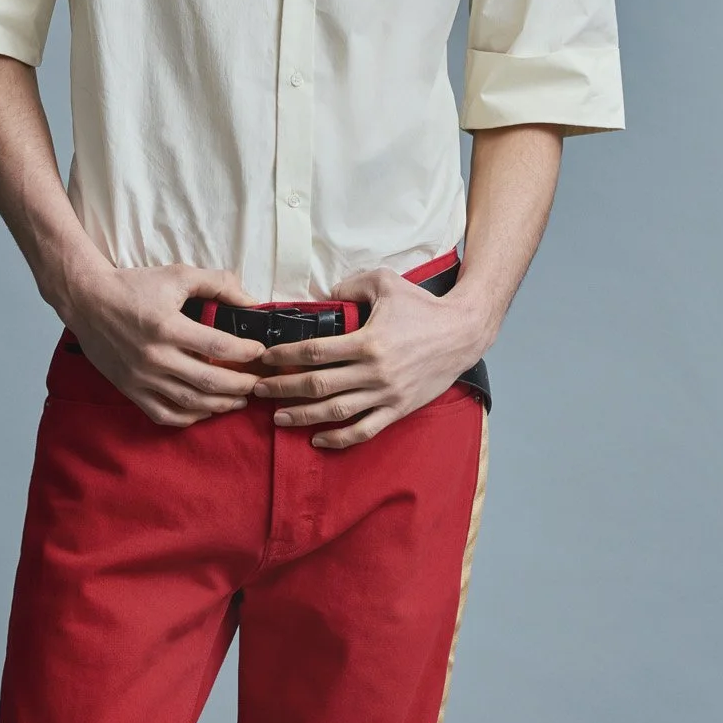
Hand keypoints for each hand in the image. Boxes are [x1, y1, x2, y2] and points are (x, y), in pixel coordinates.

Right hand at [64, 262, 264, 426]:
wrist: (87, 300)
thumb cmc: (133, 286)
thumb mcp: (177, 275)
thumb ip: (217, 284)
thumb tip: (251, 301)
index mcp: (168, 327)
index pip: (218, 346)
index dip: (245, 352)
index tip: (259, 353)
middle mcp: (155, 356)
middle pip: (209, 381)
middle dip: (240, 385)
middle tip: (256, 383)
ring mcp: (141, 377)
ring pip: (190, 402)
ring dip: (220, 405)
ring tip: (239, 400)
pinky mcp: (130, 389)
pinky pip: (163, 414)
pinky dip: (188, 418)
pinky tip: (205, 411)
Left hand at [248, 268, 493, 448]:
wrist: (463, 333)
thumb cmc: (424, 306)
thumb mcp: (386, 283)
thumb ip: (351, 286)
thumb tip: (325, 295)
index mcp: (367, 341)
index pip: (314, 352)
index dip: (285, 356)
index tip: (266, 358)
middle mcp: (374, 372)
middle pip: (317, 385)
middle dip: (283, 389)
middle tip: (258, 390)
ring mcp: (386, 394)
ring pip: (336, 412)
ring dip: (303, 416)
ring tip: (279, 417)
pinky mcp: (398, 409)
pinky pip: (365, 430)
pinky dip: (339, 439)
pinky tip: (318, 440)